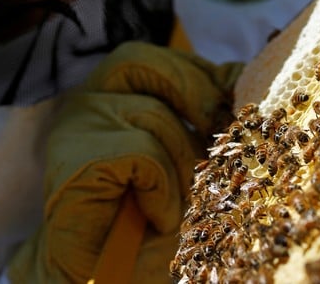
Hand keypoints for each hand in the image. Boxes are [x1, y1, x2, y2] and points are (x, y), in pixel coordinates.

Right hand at [8, 42, 241, 283]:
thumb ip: (211, 116)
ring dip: (182, 165)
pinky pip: (141, 153)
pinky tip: (157, 215)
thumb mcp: (191, 158)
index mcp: (117, 94)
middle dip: (198, 98)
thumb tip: (245, 74)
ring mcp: (77, 127)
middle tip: (218, 147)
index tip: (237, 100)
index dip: (206, 75)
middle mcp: (90, 101)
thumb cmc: (152, 218)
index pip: (164, 58)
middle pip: (150, 63)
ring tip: (180, 204)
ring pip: (153, 115)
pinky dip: (161, 189)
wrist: (106, 275)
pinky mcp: (74, 158)